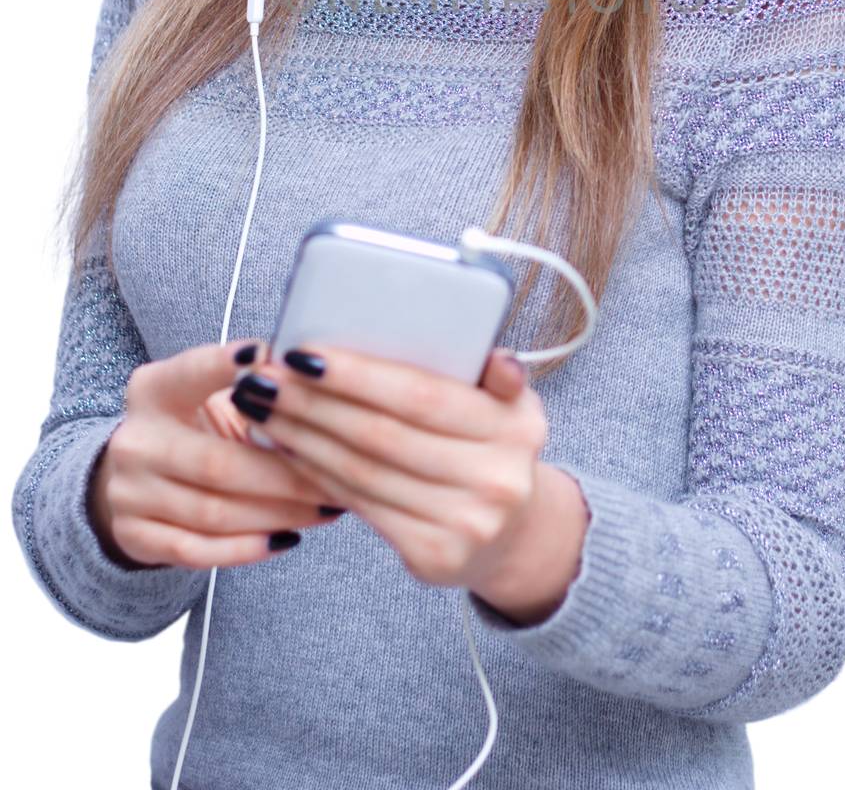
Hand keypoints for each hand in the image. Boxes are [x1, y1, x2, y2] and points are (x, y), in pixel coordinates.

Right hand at [87, 342, 348, 570]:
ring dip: (279, 513)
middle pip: (217, 463)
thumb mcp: (208, 396)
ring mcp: (129, 493)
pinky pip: (198, 550)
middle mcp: (134, 440)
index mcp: (153, 389)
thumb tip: (313, 381)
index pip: (190, 372)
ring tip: (325, 508)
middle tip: (336, 477)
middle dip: (286, 476)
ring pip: (215, 513)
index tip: (267, 352)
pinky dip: (247, 548)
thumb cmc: (193, 427)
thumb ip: (251, 390)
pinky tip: (285, 538)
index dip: (225, 364)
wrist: (138, 477)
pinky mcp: (135, 537)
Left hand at [229, 344, 548, 590]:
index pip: (422, 396)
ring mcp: (466, 525)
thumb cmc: (491, 446)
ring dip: (301, 437)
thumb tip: (493, 357)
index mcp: (517, 426)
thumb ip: (495, 374)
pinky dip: (315, 473)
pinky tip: (286, 447)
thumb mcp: (508, 402)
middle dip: (313, 404)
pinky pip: (360, 505)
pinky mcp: (433, 557)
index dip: (358, 376)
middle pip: (381, 436)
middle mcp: (497, 480)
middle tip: (262, 379)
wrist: (512, 532)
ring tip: (261, 408)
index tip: (302, 354)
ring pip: (362, 473)